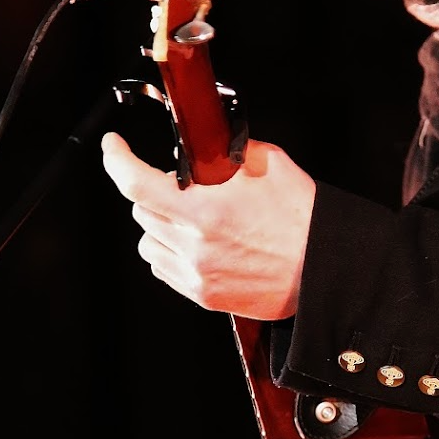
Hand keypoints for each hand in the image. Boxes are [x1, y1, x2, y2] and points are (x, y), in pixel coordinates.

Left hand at [100, 132, 315, 318]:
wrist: (324, 270)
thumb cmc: (303, 217)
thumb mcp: (268, 163)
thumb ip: (226, 151)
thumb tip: (203, 144)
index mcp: (205, 210)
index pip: (136, 183)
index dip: (116, 160)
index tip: (114, 147)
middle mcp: (194, 245)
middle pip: (141, 210)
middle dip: (155, 191)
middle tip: (186, 187)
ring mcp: (196, 273)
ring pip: (148, 240)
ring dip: (160, 224)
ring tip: (193, 219)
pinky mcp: (203, 294)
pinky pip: (163, 267)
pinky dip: (171, 251)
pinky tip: (198, 244)